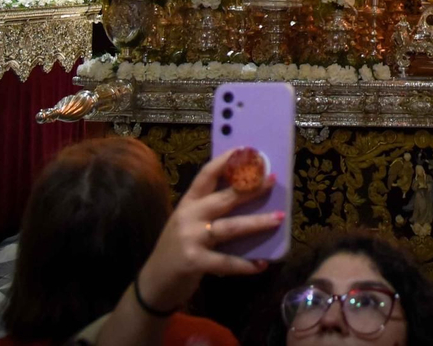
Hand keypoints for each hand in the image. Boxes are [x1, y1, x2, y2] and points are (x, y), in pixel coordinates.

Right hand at [135, 149, 283, 311]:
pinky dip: (245, 264)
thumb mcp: (187, 223)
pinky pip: (226, 262)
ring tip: (279, 218)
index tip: (246, 150)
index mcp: (188, 203)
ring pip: (230, 227)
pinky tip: (262, 264)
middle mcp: (189, 216)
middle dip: (251, 188)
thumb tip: (245, 194)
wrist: (153, 282)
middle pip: (224, 198)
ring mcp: (191, 238)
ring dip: (257, 222)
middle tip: (273, 179)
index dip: (226, 161)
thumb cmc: (176, 249)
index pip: (206, 175)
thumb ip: (208, 209)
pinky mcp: (194, 262)